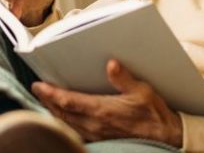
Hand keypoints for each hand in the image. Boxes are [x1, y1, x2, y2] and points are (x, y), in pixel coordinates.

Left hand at [31, 59, 182, 146]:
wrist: (165, 137)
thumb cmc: (154, 114)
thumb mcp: (143, 91)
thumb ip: (124, 78)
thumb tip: (111, 63)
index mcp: (103, 110)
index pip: (68, 101)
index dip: (51, 93)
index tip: (38, 85)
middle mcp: (95, 124)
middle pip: (61, 113)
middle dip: (47, 101)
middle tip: (37, 89)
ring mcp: (96, 134)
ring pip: (66, 123)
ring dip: (53, 111)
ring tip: (46, 100)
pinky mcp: (100, 139)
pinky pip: (75, 131)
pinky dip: (64, 122)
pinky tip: (62, 116)